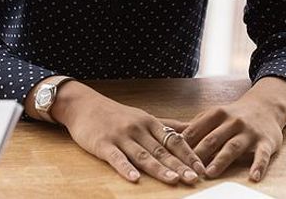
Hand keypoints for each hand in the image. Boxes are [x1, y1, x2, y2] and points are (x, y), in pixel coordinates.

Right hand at [50, 81, 206, 184]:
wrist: (83, 104)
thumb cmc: (115, 114)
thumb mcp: (142, 115)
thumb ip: (167, 125)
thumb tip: (192, 129)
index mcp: (149, 122)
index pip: (173, 139)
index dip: (189, 154)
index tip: (203, 168)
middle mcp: (137, 128)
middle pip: (161, 150)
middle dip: (179, 165)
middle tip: (195, 178)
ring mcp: (120, 136)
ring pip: (142, 154)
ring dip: (159, 168)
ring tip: (173, 180)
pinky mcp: (103, 144)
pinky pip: (116, 158)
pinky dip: (125, 168)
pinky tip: (134, 178)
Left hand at [181, 77, 285, 181]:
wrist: (266, 107)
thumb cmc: (234, 115)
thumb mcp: (215, 115)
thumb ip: (196, 125)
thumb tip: (170, 135)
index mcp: (217, 114)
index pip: (197, 130)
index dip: (184, 144)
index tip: (173, 156)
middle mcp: (233, 121)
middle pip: (212, 139)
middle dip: (199, 154)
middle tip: (188, 169)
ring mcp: (249, 132)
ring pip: (233, 147)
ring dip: (220, 161)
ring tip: (209, 173)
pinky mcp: (266, 142)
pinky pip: (262, 156)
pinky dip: (258, 167)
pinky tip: (253, 177)